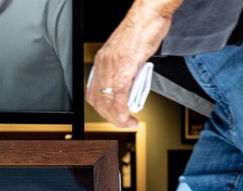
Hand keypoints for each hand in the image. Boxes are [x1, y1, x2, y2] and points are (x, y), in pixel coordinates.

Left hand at [87, 4, 175, 128]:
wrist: (149, 15)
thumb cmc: (142, 29)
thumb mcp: (128, 52)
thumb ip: (125, 68)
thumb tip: (130, 84)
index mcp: (102, 60)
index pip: (94, 92)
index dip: (102, 109)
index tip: (113, 115)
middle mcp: (103, 64)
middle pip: (98, 101)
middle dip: (110, 118)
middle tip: (123, 123)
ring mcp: (112, 66)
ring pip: (108, 102)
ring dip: (117, 118)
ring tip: (129, 123)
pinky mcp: (125, 68)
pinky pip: (119, 96)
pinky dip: (122, 111)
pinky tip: (128, 117)